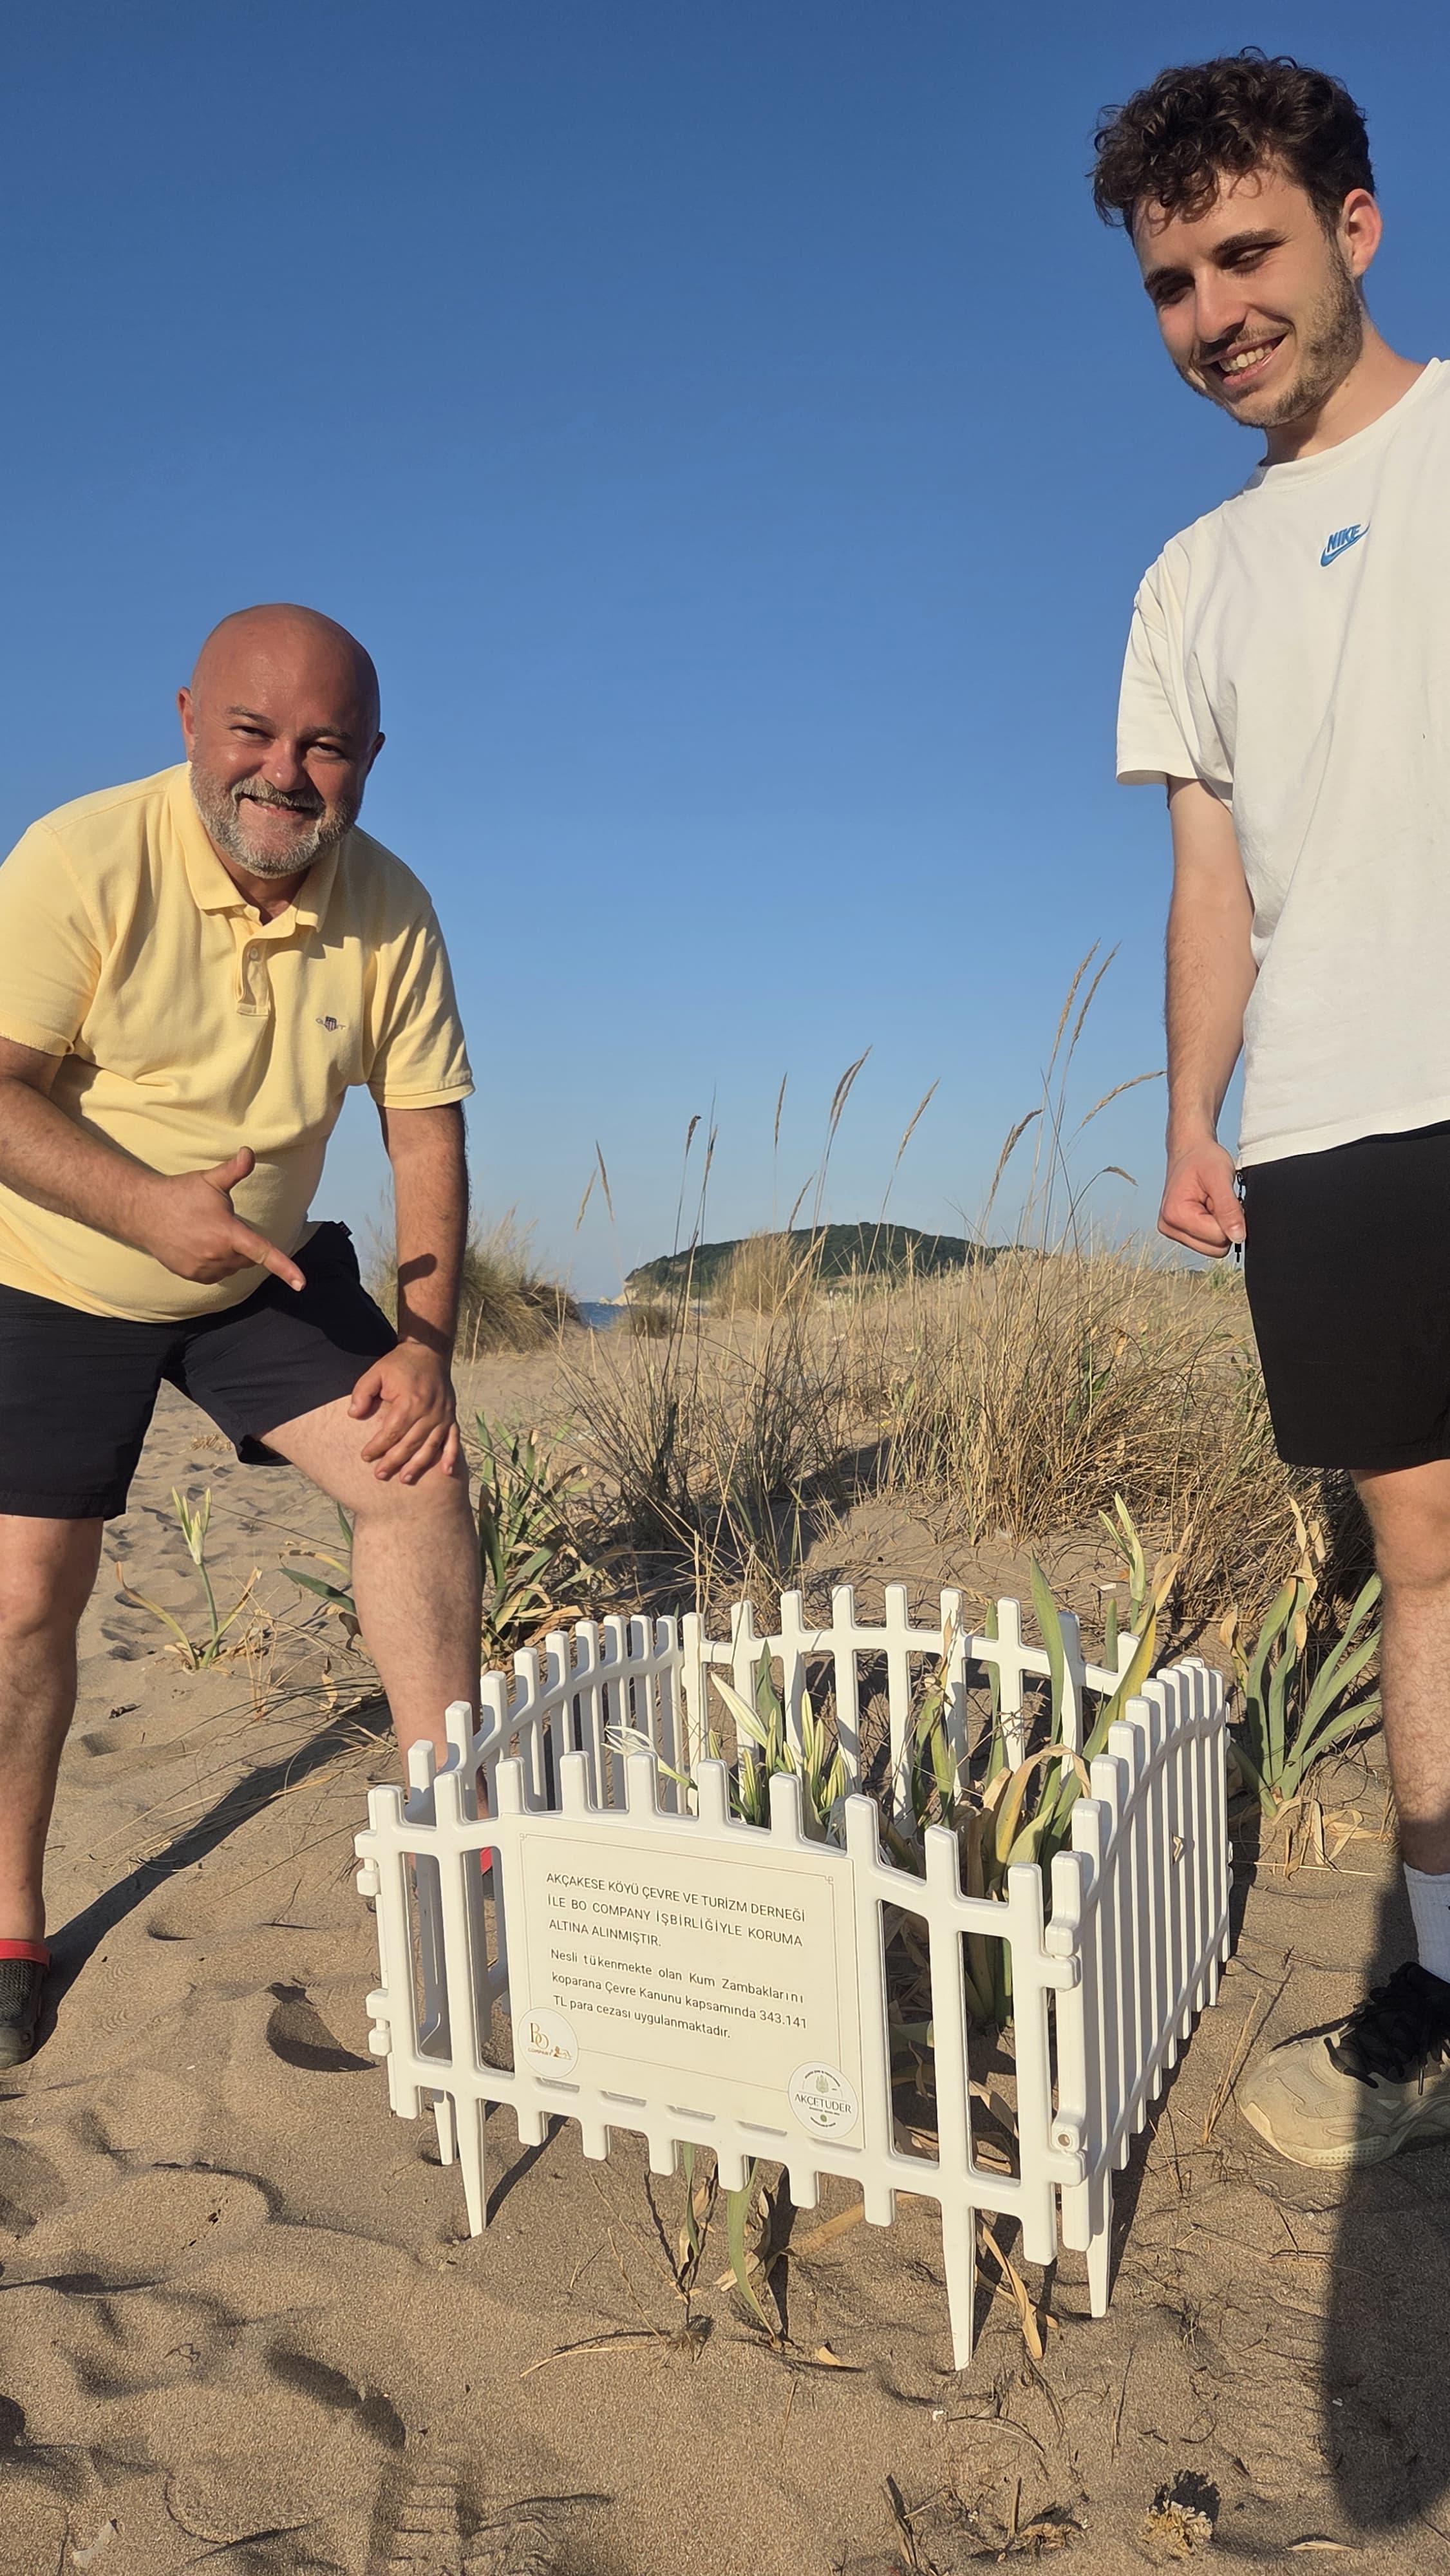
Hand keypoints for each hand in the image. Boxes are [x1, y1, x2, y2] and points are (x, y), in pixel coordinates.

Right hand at [136, 1149, 305, 1287]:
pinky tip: (198, 1244)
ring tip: (206, 1232)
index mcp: (227, 1233)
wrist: (143, 1212)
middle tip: (221, 1223)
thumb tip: (249, 1152)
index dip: (285, 1268)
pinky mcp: (192, 1276)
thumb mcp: (210, 1180)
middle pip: (247, 1257)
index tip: (301, 1284)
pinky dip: (215, 1263)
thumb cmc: (181, 1193)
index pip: (263, 1253)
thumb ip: (234, 1170)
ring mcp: (204, 1268)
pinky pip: (216, 1274)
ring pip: (232, 1267)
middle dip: (242, 1244)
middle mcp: (218, 1255)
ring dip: (229, 1254)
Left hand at [349, 1340, 461, 1483]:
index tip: (365, 1456)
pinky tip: (447, 1473)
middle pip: (410, 1443)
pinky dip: (451, 1456)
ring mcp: (443, 1415)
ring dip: (418, 1465)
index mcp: (410, 1401)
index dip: (378, 1446)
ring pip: (430, 1446)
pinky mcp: (451, 1416)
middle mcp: (429, 1411)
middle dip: (394, 1462)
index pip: (392, 1431)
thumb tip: (353, 1415)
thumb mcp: (376, 1372)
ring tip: (405, 1479)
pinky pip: (453, 1439)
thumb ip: (362, 1393)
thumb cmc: (399, 1364)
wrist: (428, 1352)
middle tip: (379, 1475)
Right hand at [1159, 1139, 1244, 1257]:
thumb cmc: (1203, 1158)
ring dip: (1219, 1226)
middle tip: (1216, 1200)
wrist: (1190, 1150)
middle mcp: (1169, 1227)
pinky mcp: (1179, 1233)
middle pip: (1215, 1248)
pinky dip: (1213, 1227)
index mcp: (1175, 1215)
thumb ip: (1229, 1209)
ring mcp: (1172, 1232)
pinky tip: (1206, 1208)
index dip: (1229, 1219)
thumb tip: (1238, 1236)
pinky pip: (1207, 1243)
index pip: (1218, 1238)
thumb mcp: (1220, 1177)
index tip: (1221, 1198)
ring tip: (1211, 1203)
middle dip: (1223, 1225)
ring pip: (1213, 1248)